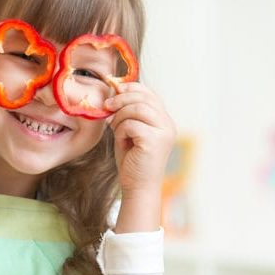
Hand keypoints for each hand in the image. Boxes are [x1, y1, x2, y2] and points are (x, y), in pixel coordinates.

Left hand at [105, 83, 176, 231]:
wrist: (137, 186)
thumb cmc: (131, 160)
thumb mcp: (128, 131)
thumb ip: (126, 112)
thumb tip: (115, 88)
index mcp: (163, 119)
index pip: (149, 93)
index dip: (130, 88)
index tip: (113, 91)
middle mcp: (168, 124)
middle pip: (143, 97)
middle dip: (120, 99)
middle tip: (106, 107)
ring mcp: (164, 132)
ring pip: (137, 109)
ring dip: (120, 117)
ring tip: (115, 129)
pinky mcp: (156, 141)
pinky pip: (132, 124)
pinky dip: (121, 131)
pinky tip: (122, 141)